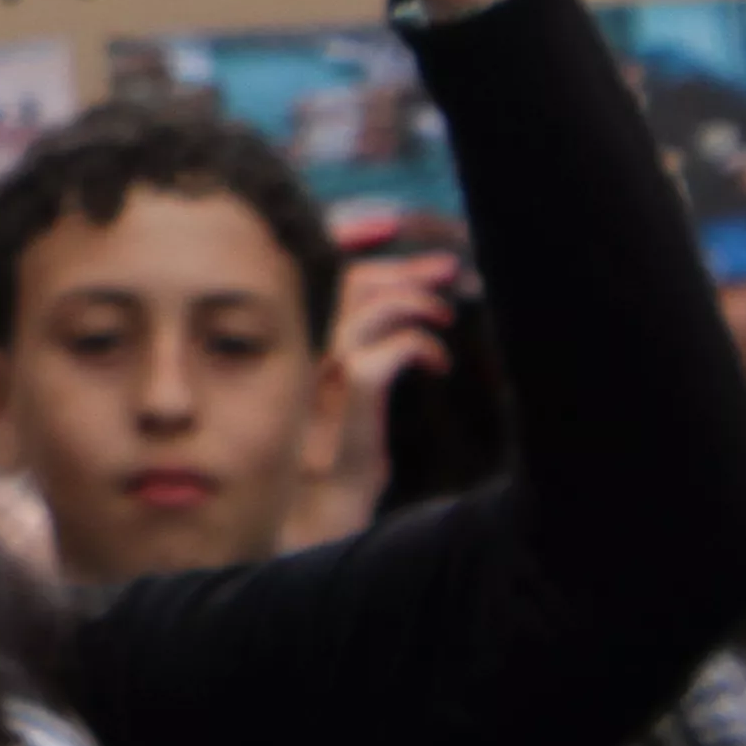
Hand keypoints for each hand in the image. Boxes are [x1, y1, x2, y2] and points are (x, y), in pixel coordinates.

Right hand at [292, 248, 459, 547]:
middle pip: (352, 282)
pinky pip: (388, 355)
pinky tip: (437, 364)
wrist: (311, 520)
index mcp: (299, 345)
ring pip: (370, 309)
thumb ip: (353, 359)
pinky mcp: (350, 406)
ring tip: (445, 314)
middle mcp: (306, 353)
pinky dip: (420, 347)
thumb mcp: (337, 400)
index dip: (352, 238)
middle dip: (404, 267)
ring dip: (417, 301)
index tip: (387, 224)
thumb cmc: (332, 463)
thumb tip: (394, 328)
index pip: (320, 273)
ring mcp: (325, 377)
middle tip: (446, 269)